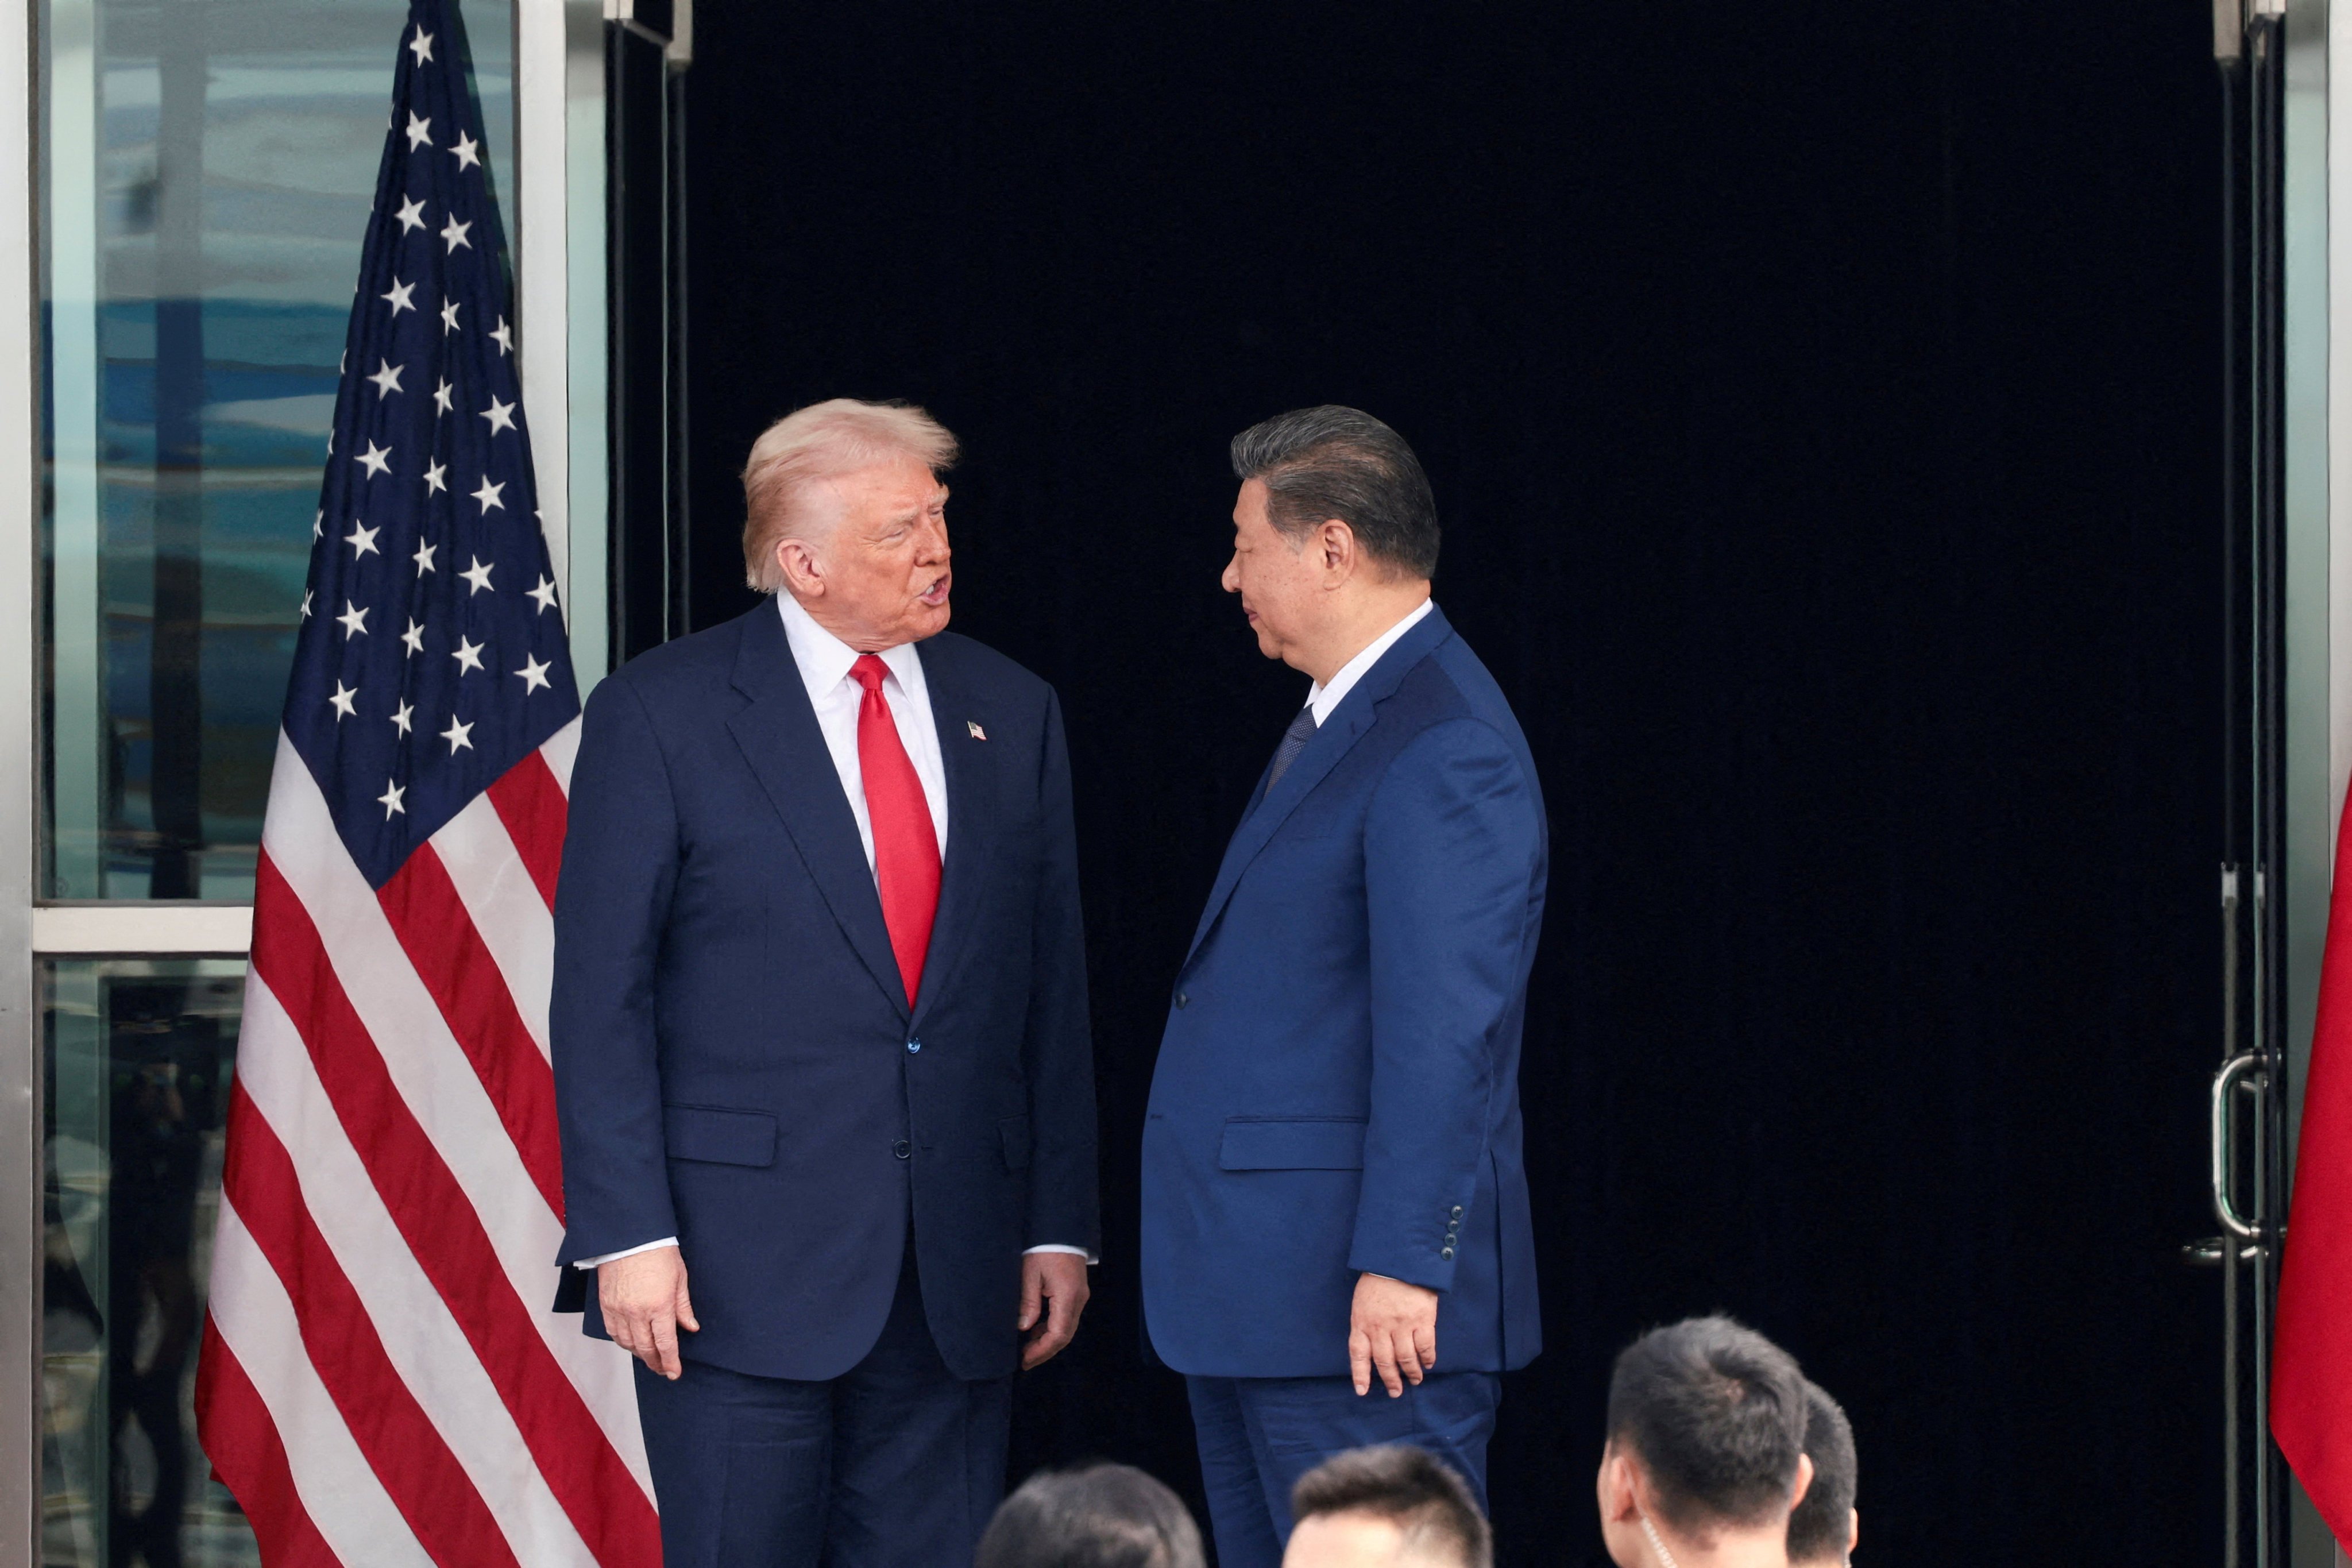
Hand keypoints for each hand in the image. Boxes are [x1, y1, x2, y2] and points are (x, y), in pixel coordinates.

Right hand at [599, 1245, 697, 1379]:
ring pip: (627, 1343)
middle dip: (655, 1362)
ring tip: (649, 1357)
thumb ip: (683, 1307)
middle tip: (662, 1368)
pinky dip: (622, 1342)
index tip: (674, 1373)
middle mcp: (637, 1312)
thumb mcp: (680, 1278)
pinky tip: (631, 1343)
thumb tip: (690, 1327)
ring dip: (639, 1354)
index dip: (670, 1362)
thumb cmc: (657, 1252)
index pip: (665, 1343)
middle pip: (645, 1348)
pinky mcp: (606, 1305)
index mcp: (659, 1306)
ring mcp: (619, 1310)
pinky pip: (612, 1332)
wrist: (630, 1236)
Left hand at [1019, 1251, 1090, 1369]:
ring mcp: (1079, 1296)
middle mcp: (1078, 1300)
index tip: (1025, 1361)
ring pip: (1066, 1328)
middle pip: (1065, 1335)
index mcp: (1067, 1296)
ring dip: (1048, 1340)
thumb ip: (1028, 1302)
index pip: (1058, 1334)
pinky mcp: (1076, 1292)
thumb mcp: (1030, 1273)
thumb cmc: (1043, 1247)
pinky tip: (1036, 1330)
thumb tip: (1023, 1327)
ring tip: (1026, 1348)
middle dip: (1045, 1351)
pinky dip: (1051, 1327)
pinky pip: (1066, 1317)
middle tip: (1024, 1361)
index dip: (1041, 1351)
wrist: (1060, 1226)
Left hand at [1350, 1272, 1437, 1396]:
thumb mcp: (1362, 1301)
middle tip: (1395, 1391)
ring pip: (1406, 1359)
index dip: (1360, 1375)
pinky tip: (1428, 1363)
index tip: (1363, 1391)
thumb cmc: (1378, 1279)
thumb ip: (1365, 1323)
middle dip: (1390, 1381)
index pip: (1358, 1355)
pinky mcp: (1422, 1320)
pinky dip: (1427, 1359)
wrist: (1401, 1258)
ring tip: (1414, 1380)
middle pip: (1384, 1362)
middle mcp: (1380, 1328)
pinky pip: (1425, 1347)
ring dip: (1411, 1373)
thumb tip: (1371, 1345)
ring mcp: (1402, 1325)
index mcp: (1362, 1322)